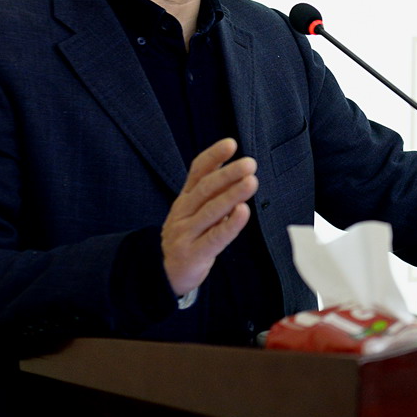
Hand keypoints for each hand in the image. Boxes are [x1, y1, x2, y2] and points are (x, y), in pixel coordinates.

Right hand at [161, 138, 257, 296]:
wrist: (165, 274)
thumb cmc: (188, 237)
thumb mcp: (195, 211)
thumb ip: (211, 191)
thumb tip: (231, 165)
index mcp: (184, 199)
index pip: (196, 172)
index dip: (213, 157)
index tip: (231, 143)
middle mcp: (182, 212)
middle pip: (205, 189)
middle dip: (228, 174)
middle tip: (249, 163)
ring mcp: (185, 233)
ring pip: (210, 211)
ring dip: (232, 195)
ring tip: (251, 182)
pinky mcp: (193, 254)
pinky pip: (214, 237)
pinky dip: (230, 224)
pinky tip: (243, 212)